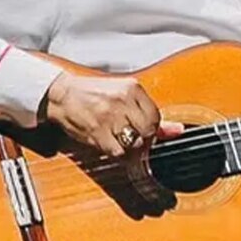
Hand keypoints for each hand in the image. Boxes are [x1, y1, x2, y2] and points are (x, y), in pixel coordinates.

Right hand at [41, 73, 183, 156]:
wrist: (62, 94)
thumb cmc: (95, 94)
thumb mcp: (125, 97)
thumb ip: (151, 114)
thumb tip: (178, 130)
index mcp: (132, 88)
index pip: (156, 117)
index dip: (151, 128)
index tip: (141, 128)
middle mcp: (121, 100)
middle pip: (148, 131)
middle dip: (142, 138)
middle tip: (129, 134)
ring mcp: (108, 116)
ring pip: (134, 144)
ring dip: (129, 147)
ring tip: (118, 137)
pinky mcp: (96, 131)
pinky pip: (117, 152)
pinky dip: (116, 152)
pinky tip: (109, 143)